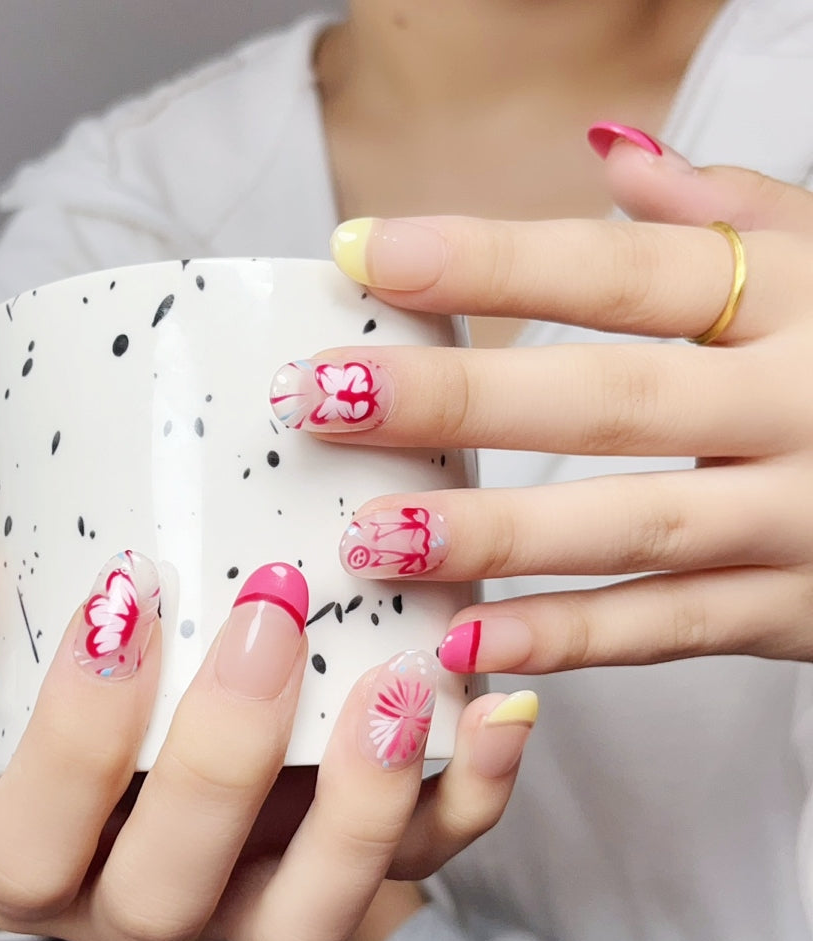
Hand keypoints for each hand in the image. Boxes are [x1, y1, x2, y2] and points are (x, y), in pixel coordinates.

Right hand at [0, 547, 537, 940]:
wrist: (96, 770)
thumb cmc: (22, 715)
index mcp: (30, 861)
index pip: (36, 841)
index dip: (78, 730)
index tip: (124, 597)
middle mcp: (138, 907)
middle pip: (174, 889)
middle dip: (225, 755)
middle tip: (266, 616)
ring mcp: (247, 900)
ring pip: (311, 912)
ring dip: (362, 802)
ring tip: (395, 680)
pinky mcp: (337, 866)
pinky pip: (418, 867)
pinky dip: (468, 794)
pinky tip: (496, 705)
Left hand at [278, 132, 812, 672]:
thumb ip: (729, 212)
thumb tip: (609, 148)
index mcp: (800, 302)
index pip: (625, 269)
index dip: (490, 258)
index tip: (361, 248)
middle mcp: (801, 405)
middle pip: (607, 397)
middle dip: (457, 396)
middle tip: (322, 397)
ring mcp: (801, 519)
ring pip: (630, 527)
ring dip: (492, 535)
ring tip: (369, 535)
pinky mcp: (797, 612)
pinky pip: (667, 631)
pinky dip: (565, 641)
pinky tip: (463, 644)